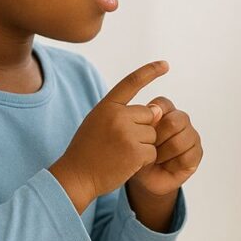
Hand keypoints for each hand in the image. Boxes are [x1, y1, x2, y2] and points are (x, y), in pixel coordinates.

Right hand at [50, 61, 168, 212]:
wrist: (75, 177)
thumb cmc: (88, 150)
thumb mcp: (99, 123)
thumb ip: (125, 114)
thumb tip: (158, 111)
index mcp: (107, 106)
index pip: (131, 82)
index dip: (150, 71)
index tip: (165, 64)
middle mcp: (117, 116)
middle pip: (150, 115)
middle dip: (143, 129)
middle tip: (121, 143)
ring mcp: (127, 133)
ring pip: (153, 135)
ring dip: (143, 146)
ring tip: (121, 154)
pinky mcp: (135, 152)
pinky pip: (153, 152)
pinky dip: (144, 160)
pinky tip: (126, 164)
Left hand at [129, 96, 202, 196]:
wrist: (143, 178)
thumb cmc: (138, 153)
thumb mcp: (133, 136)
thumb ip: (143, 120)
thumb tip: (154, 110)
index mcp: (165, 110)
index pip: (162, 104)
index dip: (151, 120)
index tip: (141, 132)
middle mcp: (181, 119)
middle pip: (174, 122)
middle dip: (157, 139)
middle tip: (148, 148)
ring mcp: (191, 135)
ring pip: (179, 141)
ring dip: (163, 154)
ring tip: (155, 158)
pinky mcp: (197, 152)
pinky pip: (186, 157)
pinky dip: (172, 165)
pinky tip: (166, 166)